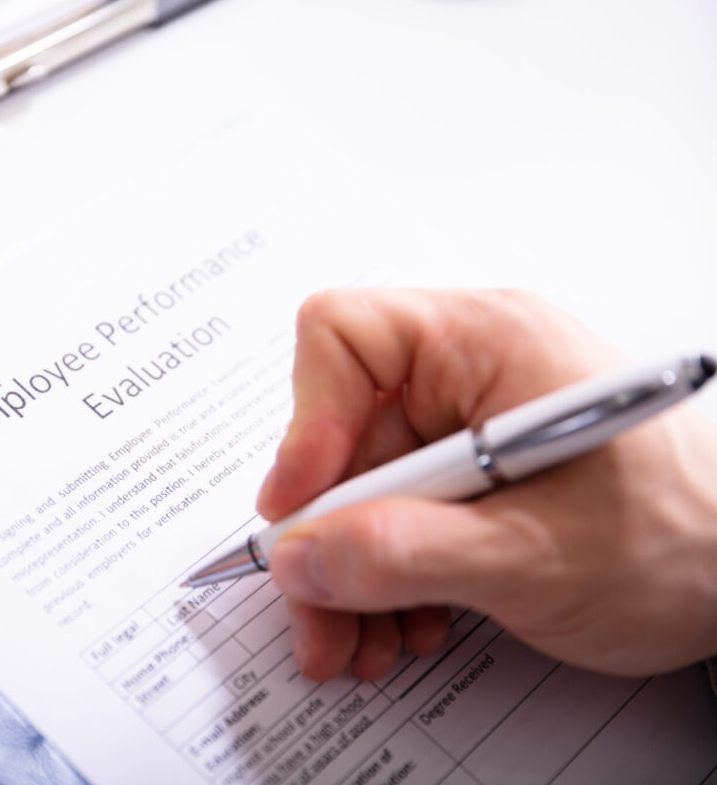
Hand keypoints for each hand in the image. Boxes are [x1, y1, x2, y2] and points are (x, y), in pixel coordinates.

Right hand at [257, 289, 716, 680]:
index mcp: (489, 341)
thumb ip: (405, 556)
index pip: (345, 337)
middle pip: (342, 434)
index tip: (300, 511)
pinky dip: (388, 573)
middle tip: (321, 614)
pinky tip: (408, 620)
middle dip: (327, 537)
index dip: (306, 422)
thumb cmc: (685, 544)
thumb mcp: (534, 559)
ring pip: (361, 486)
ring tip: (368, 641)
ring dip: (352, 571)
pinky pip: (396, 512)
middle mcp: (470, 367)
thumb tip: (301, 555)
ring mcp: (469, 420)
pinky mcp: (472, 470)